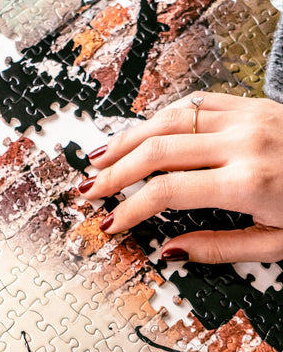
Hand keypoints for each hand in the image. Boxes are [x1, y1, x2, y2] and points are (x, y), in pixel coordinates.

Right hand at [81, 92, 282, 263]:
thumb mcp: (276, 245)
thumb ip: (218, 248)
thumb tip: (171, 250)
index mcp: (247, 182)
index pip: (166, 192)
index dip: (129, 209)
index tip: (109, 223)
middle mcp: (244, 141)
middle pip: (158, 149)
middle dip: (115, 171)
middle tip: (88, 190)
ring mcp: (248, 116)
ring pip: (170, 117)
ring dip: (129, 137)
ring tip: (101, 157)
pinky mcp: (253, 104)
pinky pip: (196, 101)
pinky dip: (163, 116)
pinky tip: (144, 132)